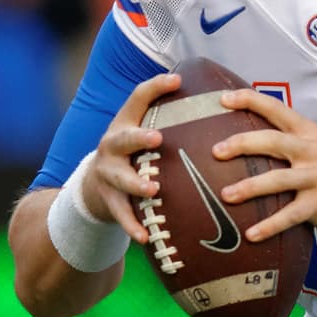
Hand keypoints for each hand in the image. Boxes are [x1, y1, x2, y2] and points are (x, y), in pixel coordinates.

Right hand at [81, 73, 181, 243]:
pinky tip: (145, 236)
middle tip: (157, 138)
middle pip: (123, 138)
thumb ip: (171, 118)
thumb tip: (221, 98)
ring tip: (152, 190)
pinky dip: (132, 225)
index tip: (177, 79)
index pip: (138, 98)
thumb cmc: (134, 152)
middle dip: (138, 138)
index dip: (156, 87)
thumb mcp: (143, 131)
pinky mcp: (108, 200)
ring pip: (120, 178)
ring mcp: (108, 173)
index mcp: (126, 122)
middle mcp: (112, 145)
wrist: (95, 184)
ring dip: (136, 184)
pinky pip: (121, 214)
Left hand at [212, 89, 316, 242]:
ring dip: (249, 187)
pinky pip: (290, 215)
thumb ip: (287, 139)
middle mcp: (312, 150)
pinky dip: (269, 225)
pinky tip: (250, 234)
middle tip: (216, 151)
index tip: (223, 99)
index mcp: (308, 131)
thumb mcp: (315, 145)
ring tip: (225, 195)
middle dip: (242, 144)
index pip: (276, 109)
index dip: (249, 100)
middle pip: (273, 141)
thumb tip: (243, 137)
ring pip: (277, 179)